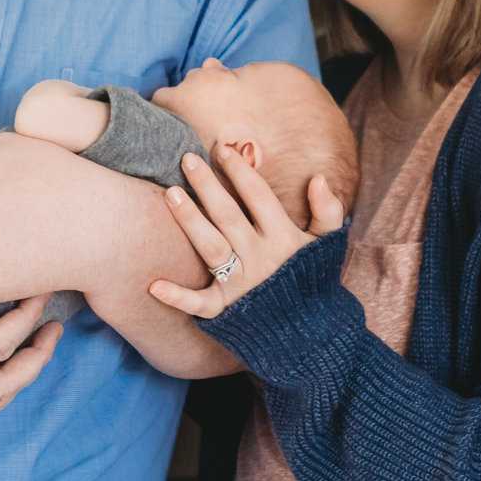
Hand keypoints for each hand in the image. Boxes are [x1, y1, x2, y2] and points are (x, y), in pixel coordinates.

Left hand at [148, 147, 344, 319]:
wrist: (310, 333)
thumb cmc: (312, 279)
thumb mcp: (326, 243)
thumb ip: (327, 210)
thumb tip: (318, 177)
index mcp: (283, 239)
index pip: (258, 197)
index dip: (240, 171)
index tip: (222, 148)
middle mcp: (260, 259)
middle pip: (228, 216)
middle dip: (208, 185)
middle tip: (187, 159)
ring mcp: (241, 284)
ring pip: (210, 247)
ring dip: (190, 220)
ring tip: (170, 193)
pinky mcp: (225, 310)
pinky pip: (199, 303)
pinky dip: (177, 297)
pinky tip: (153, 285)